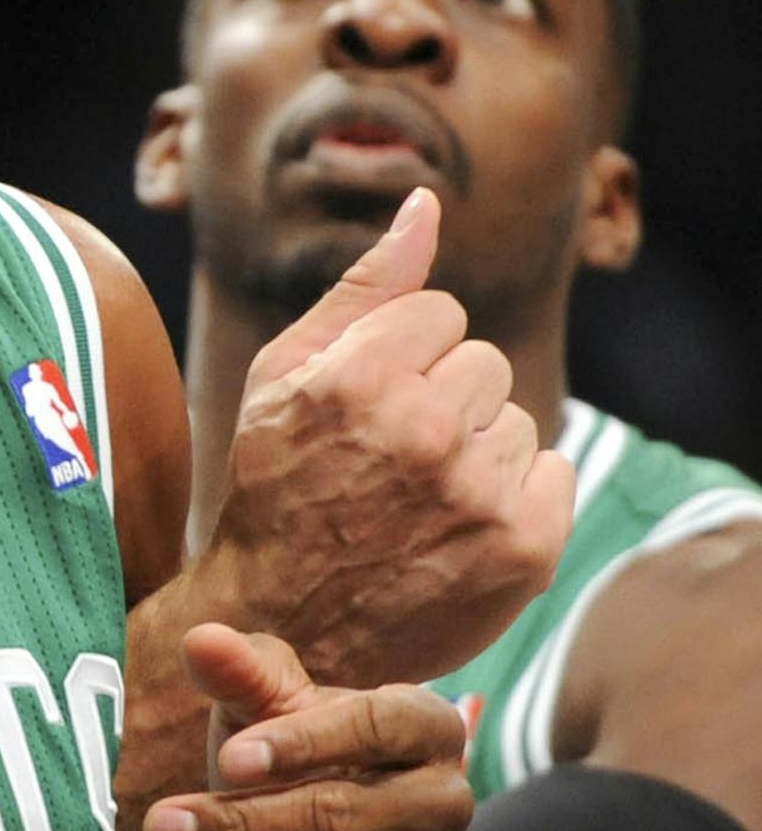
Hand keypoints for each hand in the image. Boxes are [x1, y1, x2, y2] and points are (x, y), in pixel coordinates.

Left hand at [119, 623, 471, 830]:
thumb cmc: (290, 748)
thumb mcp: (266, 704)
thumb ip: (242, 672)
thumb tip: (200, 640)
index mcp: (430, 725)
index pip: (375, 729)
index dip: (304, 745)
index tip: (228, 759)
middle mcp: (446, 801)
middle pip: (336, 814)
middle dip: (237, 821)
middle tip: (157, 821)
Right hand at [209, 188, 572, 683]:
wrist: (282, 626)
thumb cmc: (275, 489)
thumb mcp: (283, 378)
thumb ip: (362, 288)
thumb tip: (427, 203)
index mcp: (358, 378)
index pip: (442, 312)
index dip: (402, 357)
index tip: (366, 408)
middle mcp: (421, 431)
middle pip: (483, 362)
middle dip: (442, 400)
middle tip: (388, 460)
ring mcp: (477, 494)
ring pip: (517, 419)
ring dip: (476, 452)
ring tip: (417, 499)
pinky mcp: (523, 549)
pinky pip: (555, 471)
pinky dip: (515, 496)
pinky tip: (456, 526)